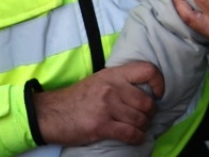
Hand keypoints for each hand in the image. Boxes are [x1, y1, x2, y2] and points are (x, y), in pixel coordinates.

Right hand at [34, 62, 165, 145]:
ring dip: (143, 127)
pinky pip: (130, 133)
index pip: (147, 70)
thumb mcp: (99, 80)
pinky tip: (136, 138)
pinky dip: (137, 138)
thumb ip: (119, 82)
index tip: (159, 93)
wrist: (49, 114)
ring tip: (139, 128)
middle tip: (145, 117)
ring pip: (140, 119)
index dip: (159, 82)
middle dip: (150, 113)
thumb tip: (144, 89)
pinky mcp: (101, 125)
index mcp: (113, 74)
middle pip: (146, 101)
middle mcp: (112, 88)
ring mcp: (107, 107)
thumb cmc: (76, 98)